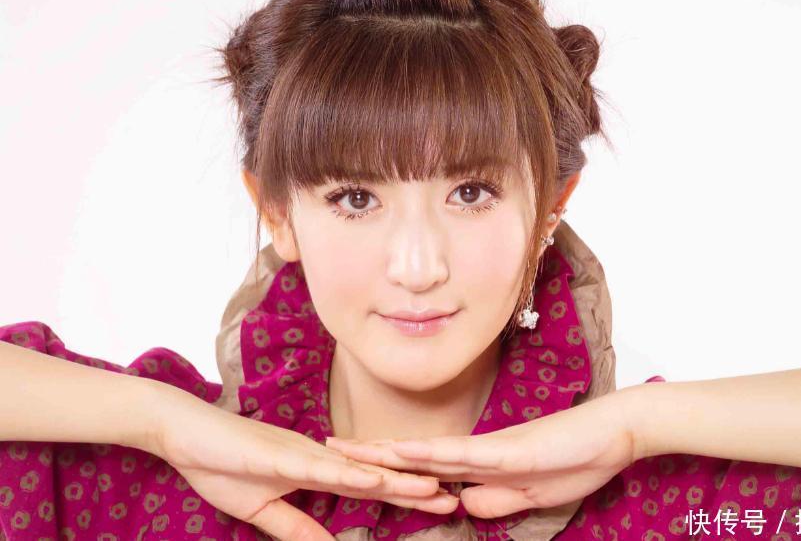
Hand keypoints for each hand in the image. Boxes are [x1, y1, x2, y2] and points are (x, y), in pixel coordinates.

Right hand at [146, 384, 458, 540]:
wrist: (184, 433)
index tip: (438, 501)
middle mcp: (318, 458)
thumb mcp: (263, 510)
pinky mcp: (282, 456)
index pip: (369, 487)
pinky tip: (372, 481)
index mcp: (316, 471)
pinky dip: (348, 475)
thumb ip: (296, 527)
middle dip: (415, 487)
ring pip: (359, 470)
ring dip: (396, 480)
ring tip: (432, 488)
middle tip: (455, 496)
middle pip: (376, 476)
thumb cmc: (221, 466)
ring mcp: (302, 454)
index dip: (403, 495)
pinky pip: (320, 467)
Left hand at [325, 389, 637, 518]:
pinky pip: (459, 454)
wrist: (613, 432)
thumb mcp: (531, 494)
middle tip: (327, 448)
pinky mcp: (507, 449)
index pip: (425, 468)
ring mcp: (490, 448)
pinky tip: (401, 453)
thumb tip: (462, 504)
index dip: (389, 465)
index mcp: (482, 464)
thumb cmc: (576, 459)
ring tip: (345, 449)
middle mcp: (477, 451)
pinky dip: (428, 455)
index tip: (355, 464)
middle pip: (414, 454)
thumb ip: (498, 499)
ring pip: (426, 451)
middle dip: (370, 453)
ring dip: (385, 451)